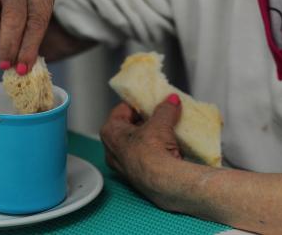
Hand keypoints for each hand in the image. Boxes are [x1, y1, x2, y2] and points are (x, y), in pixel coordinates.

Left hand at [100, 94, 182, 210]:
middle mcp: (112, 151)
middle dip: (145, 121)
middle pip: (129, 128)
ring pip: (137, 145)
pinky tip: (169, 147)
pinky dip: (155, 151)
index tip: (149, 101)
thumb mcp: (160, 123)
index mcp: (109, 133)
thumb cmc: (151, 152)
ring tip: (166, 130)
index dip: (137, 104)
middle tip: (159, 115)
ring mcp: (124, 166)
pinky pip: (145, 158)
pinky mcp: (138, 177)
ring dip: (151, 137)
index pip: (121, 110)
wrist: (163, 182)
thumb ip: (165, 109)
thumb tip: (171, 100)